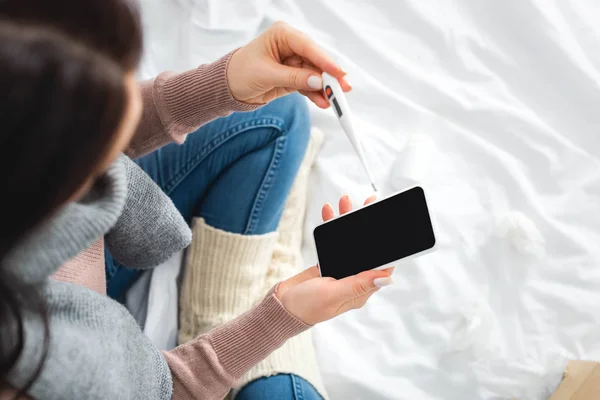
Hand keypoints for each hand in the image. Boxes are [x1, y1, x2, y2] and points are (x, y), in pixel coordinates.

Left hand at [227, 21, 350, 108]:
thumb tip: (317, 82)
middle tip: (344, 88)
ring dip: (324, 88)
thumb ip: (294, 78)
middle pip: (316, 61)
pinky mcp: (294, 77)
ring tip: (335, 101)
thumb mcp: (267, 75)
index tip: (339, 72)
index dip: (325, 60)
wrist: (227, 88)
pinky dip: (316, 95)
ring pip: (315, 75)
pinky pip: (309, 85)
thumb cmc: (240, 73)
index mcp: (282, 35)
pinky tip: (324, 102)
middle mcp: (290, 46)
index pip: (308, 46)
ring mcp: (293, 62)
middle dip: (329, 76)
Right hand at [276, 194, 393, 324]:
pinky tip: (329, 213)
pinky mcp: (328, 263)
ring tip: (345, 202)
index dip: (385, 248)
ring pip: (350, 242)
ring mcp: (341, 270)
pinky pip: (334, 242)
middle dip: (366, 226)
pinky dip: (331, 228)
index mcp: (361, 290)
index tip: (387, 226)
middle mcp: (354, 280)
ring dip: (347, 222)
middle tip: (367, 204)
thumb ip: (358, 284)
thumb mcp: (333, 294)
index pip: (381, 267)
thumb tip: (386, 278)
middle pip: (367, 249)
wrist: (281, 306)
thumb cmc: (307, 306)